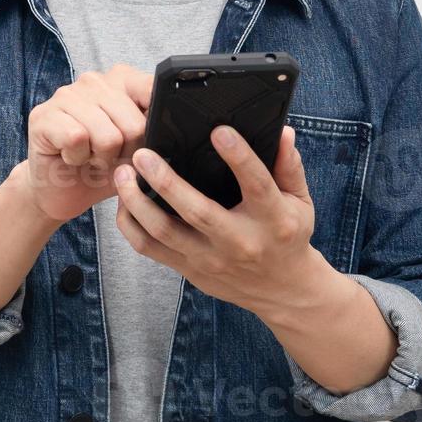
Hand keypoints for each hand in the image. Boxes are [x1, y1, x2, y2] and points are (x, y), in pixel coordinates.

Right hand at [22, 64, 152, 222]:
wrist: (59, 192)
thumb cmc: (100, 168)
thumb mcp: (138, 151)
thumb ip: (155, 133)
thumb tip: (171, 134)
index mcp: (121, 81)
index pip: (153, 90)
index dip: (155, 125)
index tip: (143, 143)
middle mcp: (93, 81)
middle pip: (134, 124)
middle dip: (126, 154)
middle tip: (109, 158)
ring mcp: (66, 95)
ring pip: (107, 135)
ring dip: (100, 159)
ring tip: (89, 158)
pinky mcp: (43, 115)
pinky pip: (77, 139)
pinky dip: (77, 158)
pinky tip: (70, 157)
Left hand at [113, 123, 320, 317]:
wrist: (282, 291)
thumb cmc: (287, 235)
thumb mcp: (299, 201)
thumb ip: (288, 165)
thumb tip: (282, 131)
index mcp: (273, 219)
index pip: (257, 184)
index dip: (239, 157)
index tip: (219, 131)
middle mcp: (239, 241)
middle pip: (197, 212)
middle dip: (166, 182)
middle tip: (142, 154)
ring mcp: (211, 259)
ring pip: (164, 232)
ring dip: (137, 201)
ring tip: (122, 173)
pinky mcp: (189, 269)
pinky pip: (149, 248)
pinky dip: (130, 224)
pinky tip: (123, 200)